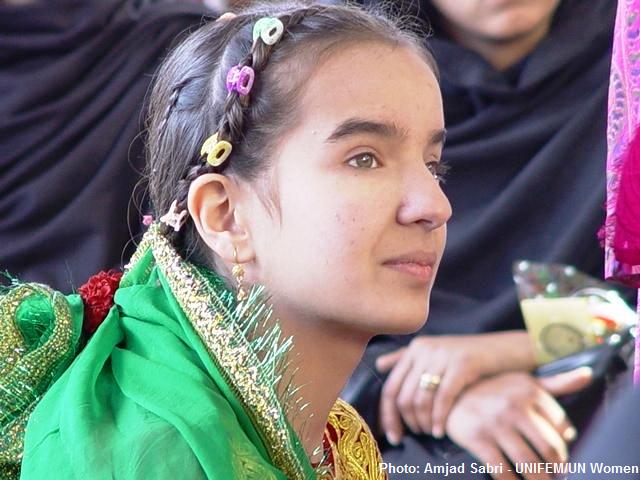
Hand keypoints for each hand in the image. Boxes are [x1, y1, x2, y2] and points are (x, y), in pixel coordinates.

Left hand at [376, 332, 534, 442]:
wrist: (505, 350)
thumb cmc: (468, 358)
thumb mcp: (436, 354)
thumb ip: (406, 358)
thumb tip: (380, 364)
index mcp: (415, 348)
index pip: (390, 387)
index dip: (387, 415)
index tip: (392, 435)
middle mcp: (425, 349)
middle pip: (403, 395)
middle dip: (407, 422)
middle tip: (416, 435)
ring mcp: (443, 355)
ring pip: (421, 398)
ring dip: (423, 422)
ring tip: (430, 433)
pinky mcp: (463, 363)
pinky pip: (443, 397)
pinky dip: (439, 418)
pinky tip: (440, 431)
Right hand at [446, 369, 591, 479]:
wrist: (448, 393)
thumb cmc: (492, 389)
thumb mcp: (523, 381)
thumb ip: (556, 382)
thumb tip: (588, 375)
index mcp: (530, 390)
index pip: (562, 427)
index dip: (565, 446)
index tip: (561, 457)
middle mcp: (514, 405)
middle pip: (550, 449)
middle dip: (557, 469)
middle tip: (558, 476)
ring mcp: (495, 423)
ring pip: (529, 464)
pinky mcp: (477, 439)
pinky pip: (502, 471)